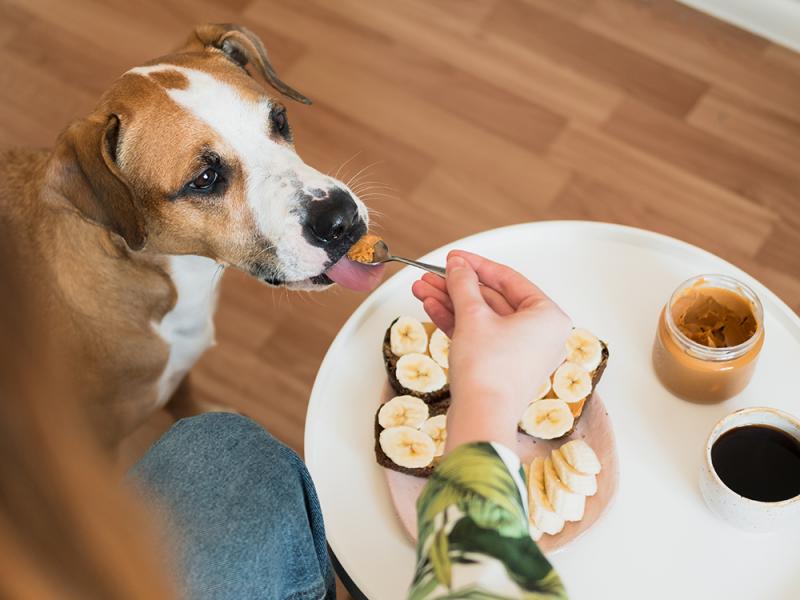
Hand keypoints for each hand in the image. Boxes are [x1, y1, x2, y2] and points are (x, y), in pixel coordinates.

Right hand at [412, 251, 571, 449]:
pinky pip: (481, 336)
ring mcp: (522, 353)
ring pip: (483, 318)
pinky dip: (457, 323)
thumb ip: (464, 285)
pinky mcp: (503, 368)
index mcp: (548, 316)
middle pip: (493, 299)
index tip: (454, 257)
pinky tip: (431, 308)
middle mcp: (541, 334)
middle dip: (457, 287)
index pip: (509, 279)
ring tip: (422, 290)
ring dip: (451, 303)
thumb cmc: (488, 370)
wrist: (481, 417)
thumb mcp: (473, 316)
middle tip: (432, 274)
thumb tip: (458, 266)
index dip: (477, 265)